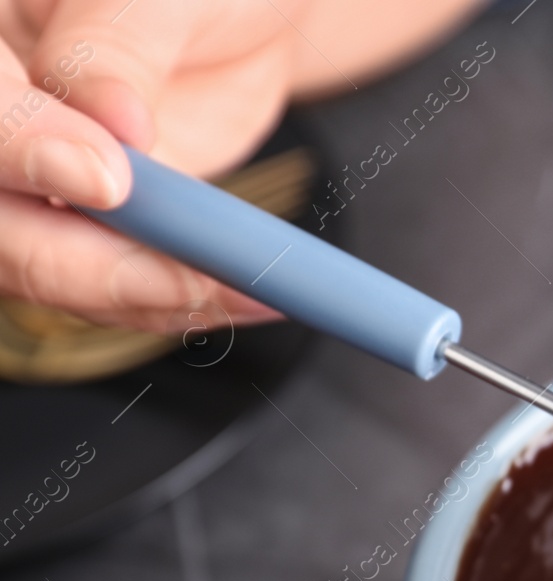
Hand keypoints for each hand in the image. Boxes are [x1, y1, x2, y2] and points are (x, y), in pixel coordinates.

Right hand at [0, 0, 315, 331]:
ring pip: (41, 265)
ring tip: (247, 287)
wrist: (244, 13)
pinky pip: (104, 281)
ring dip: (143, 294)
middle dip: (87, 261)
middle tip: (193, 273)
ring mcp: (27, 179)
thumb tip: (112, 120)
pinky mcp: (83, 226)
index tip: (107, 180)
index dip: (18, 149)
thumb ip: (117, 45)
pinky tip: (246, 292)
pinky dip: (171, 297)